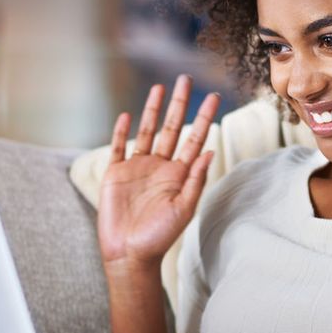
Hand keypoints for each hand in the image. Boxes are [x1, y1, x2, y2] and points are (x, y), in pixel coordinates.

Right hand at [97, 74, 218, 270]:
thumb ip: (195, 179)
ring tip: (159, 88)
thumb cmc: (159, 236)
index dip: (205, 117)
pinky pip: (119, 147)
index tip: (215, 96)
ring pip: (146, 131)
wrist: (130, 254)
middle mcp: (160, 166)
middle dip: (180, 103)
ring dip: (152, 110)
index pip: (195, 138)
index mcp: (179, 174)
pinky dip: (121, 131)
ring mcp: (137, 168)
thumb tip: (210, 151)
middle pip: (172, 127)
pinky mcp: (115, 174)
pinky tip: (126, 115)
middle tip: (186, 78)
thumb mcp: (183, 208)